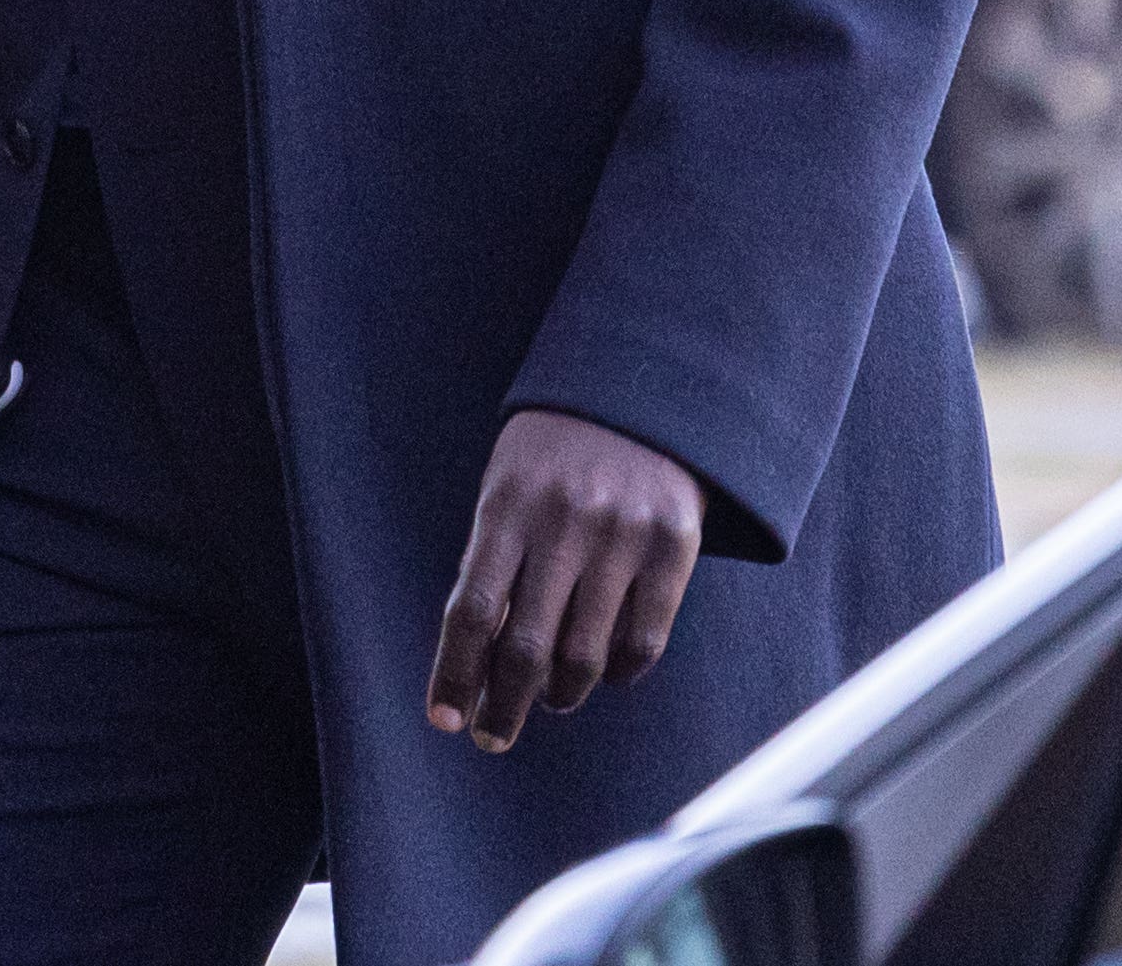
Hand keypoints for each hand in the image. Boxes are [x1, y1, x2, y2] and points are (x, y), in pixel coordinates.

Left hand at [425, 408, 702, 752]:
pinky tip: (604, 671)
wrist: (642, 388)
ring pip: (585, 657)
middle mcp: (566, 522)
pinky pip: (644, 642)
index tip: (445, 720)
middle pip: (526, 648)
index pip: (474, 610)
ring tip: (553, 696)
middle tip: (494, 734)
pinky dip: (618, 673)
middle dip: (503, 707)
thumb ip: (494, 562)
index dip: (455, 674)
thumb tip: (478, 663)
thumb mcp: (508, 486)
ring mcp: (624, 535)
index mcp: (509, 505)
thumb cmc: (557, 452)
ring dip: (561, 695)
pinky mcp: (676, 545)